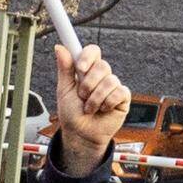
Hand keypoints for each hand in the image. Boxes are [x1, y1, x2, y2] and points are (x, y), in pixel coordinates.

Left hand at [53, 43, 131, 169]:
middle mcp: (101, 76)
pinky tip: (103, 109)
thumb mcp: (64, 90)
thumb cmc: (72, 113)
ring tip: (89, 108)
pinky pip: (119, 92)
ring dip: (95, 98)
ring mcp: (113, 86)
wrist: (80, 134)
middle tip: (82, 96)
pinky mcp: (122, 98)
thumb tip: (60, 48)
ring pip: (110, 81)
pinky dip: (107, 103)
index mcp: (87, 70)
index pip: (92, 51)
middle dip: (88, 84)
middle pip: (103, 65)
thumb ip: (65, 69)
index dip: (88, 57)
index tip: (80, 67)